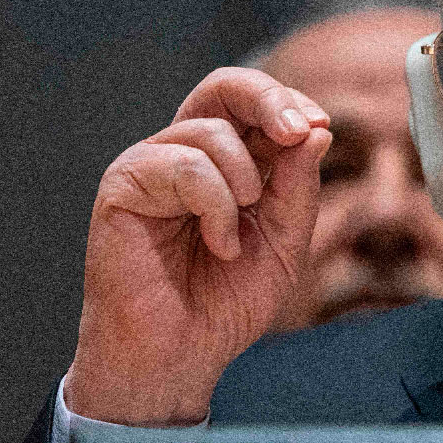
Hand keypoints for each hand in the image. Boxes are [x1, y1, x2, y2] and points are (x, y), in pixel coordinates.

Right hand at [65, 67, 332, 424]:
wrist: (180, 355)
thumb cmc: (225, 302)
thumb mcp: (284, 242)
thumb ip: (299, 188)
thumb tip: (316, 131)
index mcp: (226, 162)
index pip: (255, 105)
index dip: (289, 104)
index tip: (319, 125)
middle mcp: (186, 153)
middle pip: (223, 87)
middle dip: (268, 99)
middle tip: (297, 130)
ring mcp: (152, 165)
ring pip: (210, 131)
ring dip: (244, 182)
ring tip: (239, 235)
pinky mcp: (124, 185)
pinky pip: (184, 164)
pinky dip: (216, 206)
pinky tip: (219, 245)